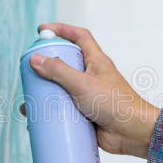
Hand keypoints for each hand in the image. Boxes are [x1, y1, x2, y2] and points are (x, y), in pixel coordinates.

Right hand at [21, 23, 159, 158]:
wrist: (133, 133)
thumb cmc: (116, 104)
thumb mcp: (83, 83)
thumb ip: (59, 71)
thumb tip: (36, 59)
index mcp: (96, 62)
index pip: (79, 37)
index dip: (62, 30)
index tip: (42, 30)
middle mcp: (91, 77)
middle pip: (65, 64)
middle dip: (47, 67)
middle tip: (30, 71)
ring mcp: (88, 96)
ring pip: (62, 90)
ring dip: (46, 94)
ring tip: (29, 101)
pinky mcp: (85, 114)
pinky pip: (64, 111)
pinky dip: (52, 114)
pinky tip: (38, 121)